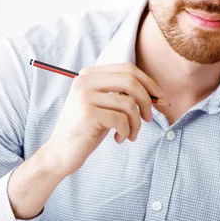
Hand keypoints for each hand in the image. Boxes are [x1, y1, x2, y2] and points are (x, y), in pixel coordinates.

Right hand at [43, 63, 161, 176]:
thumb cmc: (87, 129)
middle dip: (147, 100)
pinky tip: (118, 139)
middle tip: (148, 118)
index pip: (127, 68)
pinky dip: (126, 132)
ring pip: (129, 103)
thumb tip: (155, 92)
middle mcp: (84, 81)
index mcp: (88, 74)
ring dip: (136, 123)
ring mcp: (85, 96)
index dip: (148, 82)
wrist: (61, 152)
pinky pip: (121, 120)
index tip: (158, 97)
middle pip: (130, 81)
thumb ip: (120, 92)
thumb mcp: (103, 105)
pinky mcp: (88, 114)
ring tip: (130, 134)